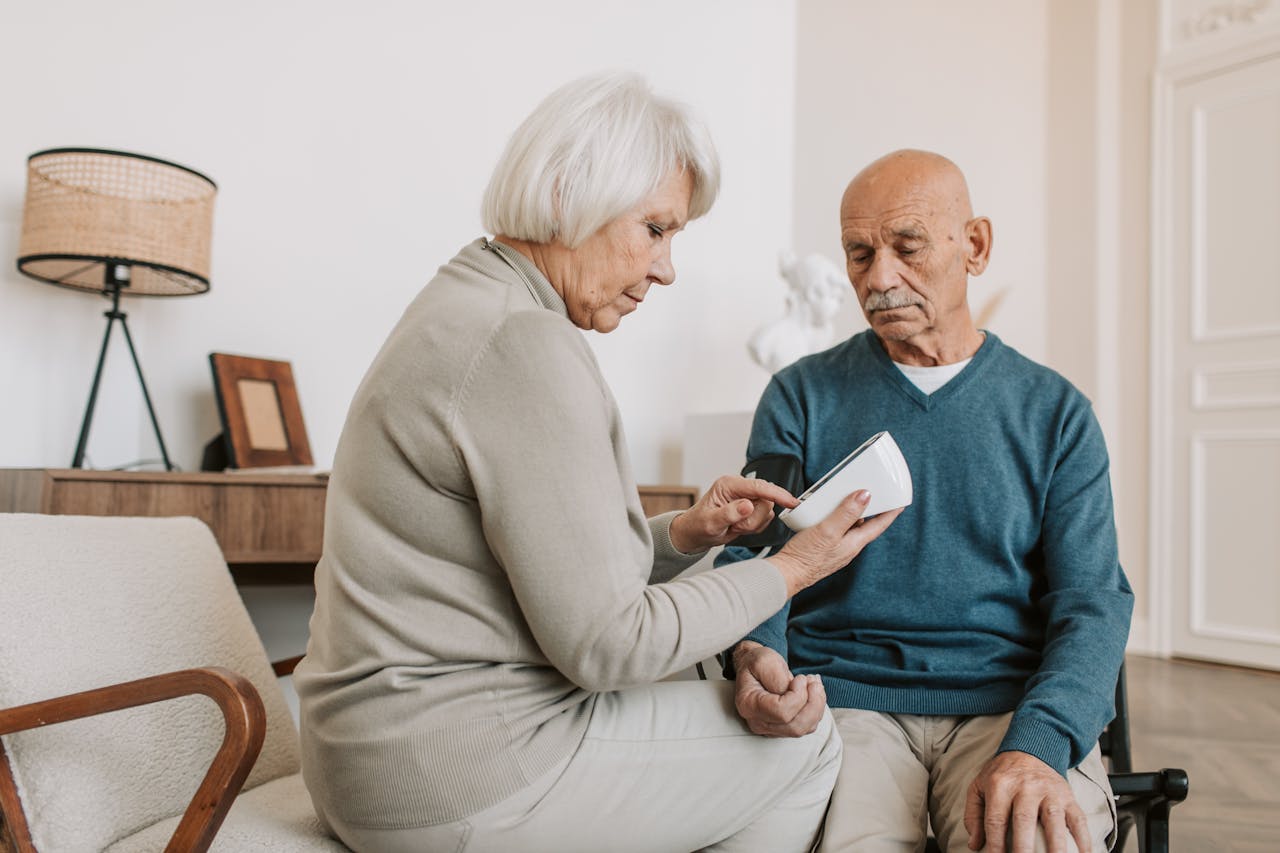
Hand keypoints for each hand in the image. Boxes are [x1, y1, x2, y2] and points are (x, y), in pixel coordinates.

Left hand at [667, 475, 798, 553]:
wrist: (695, 534)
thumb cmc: (697, 525)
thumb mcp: (710, 522)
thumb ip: (729, 513)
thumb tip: (748, 505)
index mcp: (729, 484)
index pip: (759, 486)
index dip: (777, 494)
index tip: (791, 502)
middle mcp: (740, 488)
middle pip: (765, 501)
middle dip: (753, 519)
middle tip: (735, 526)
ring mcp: (747, 498)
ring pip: (766, 512)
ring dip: (752, 525)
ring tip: (734, 527)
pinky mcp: (752, 508)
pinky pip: (764, 520)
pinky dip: (754, 528)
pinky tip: (739, 528)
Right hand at [732, 641, 826, 736]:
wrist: (753, 668)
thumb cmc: (756, 663)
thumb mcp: (764, 661)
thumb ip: (777, 678)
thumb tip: (794, 694)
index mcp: (749, 705)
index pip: (781, 712)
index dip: (798, 696)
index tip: (800, 678)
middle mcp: (758, 722)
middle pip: (794, 726)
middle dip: (812, 703)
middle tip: (812, 681)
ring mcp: (771, 728)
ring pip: (804, 728)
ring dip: (816, 705)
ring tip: (814, 684)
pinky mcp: (783, 728)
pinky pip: (807, 726)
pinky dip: (816, 709)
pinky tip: (812, 692)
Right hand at [767, 491, 902, 596]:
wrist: (786, 575)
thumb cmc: (806, 558)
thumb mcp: (828, 530)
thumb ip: (847, 513)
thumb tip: (865, 496)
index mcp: (854, 543)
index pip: (878, 525)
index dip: (890, 513)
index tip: (899, 503)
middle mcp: (847, 547)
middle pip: (863, 524)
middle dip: (867, 508)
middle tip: (867, 493)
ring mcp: (835, 548)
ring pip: (847, 526)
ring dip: (847, 512)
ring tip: (841, 498)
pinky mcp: (823, 548)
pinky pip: (834, 530)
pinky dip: (833, 518)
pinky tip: (822, 514)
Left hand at [963, 751, 1091, 852]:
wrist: (1031, 749)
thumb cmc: (1003, 774)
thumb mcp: (980, 787)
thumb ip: (973, 815)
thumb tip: (975, 844)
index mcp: (1000, 785)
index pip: (996, 820)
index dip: (995, 844)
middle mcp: (1026, 787)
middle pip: (1024, 820)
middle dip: (1023, 847)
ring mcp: (1050, 791)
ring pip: (1054, 821)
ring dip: (1056, 847)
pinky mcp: (1068, 797)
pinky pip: (1079, 820)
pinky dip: (1084, 840)